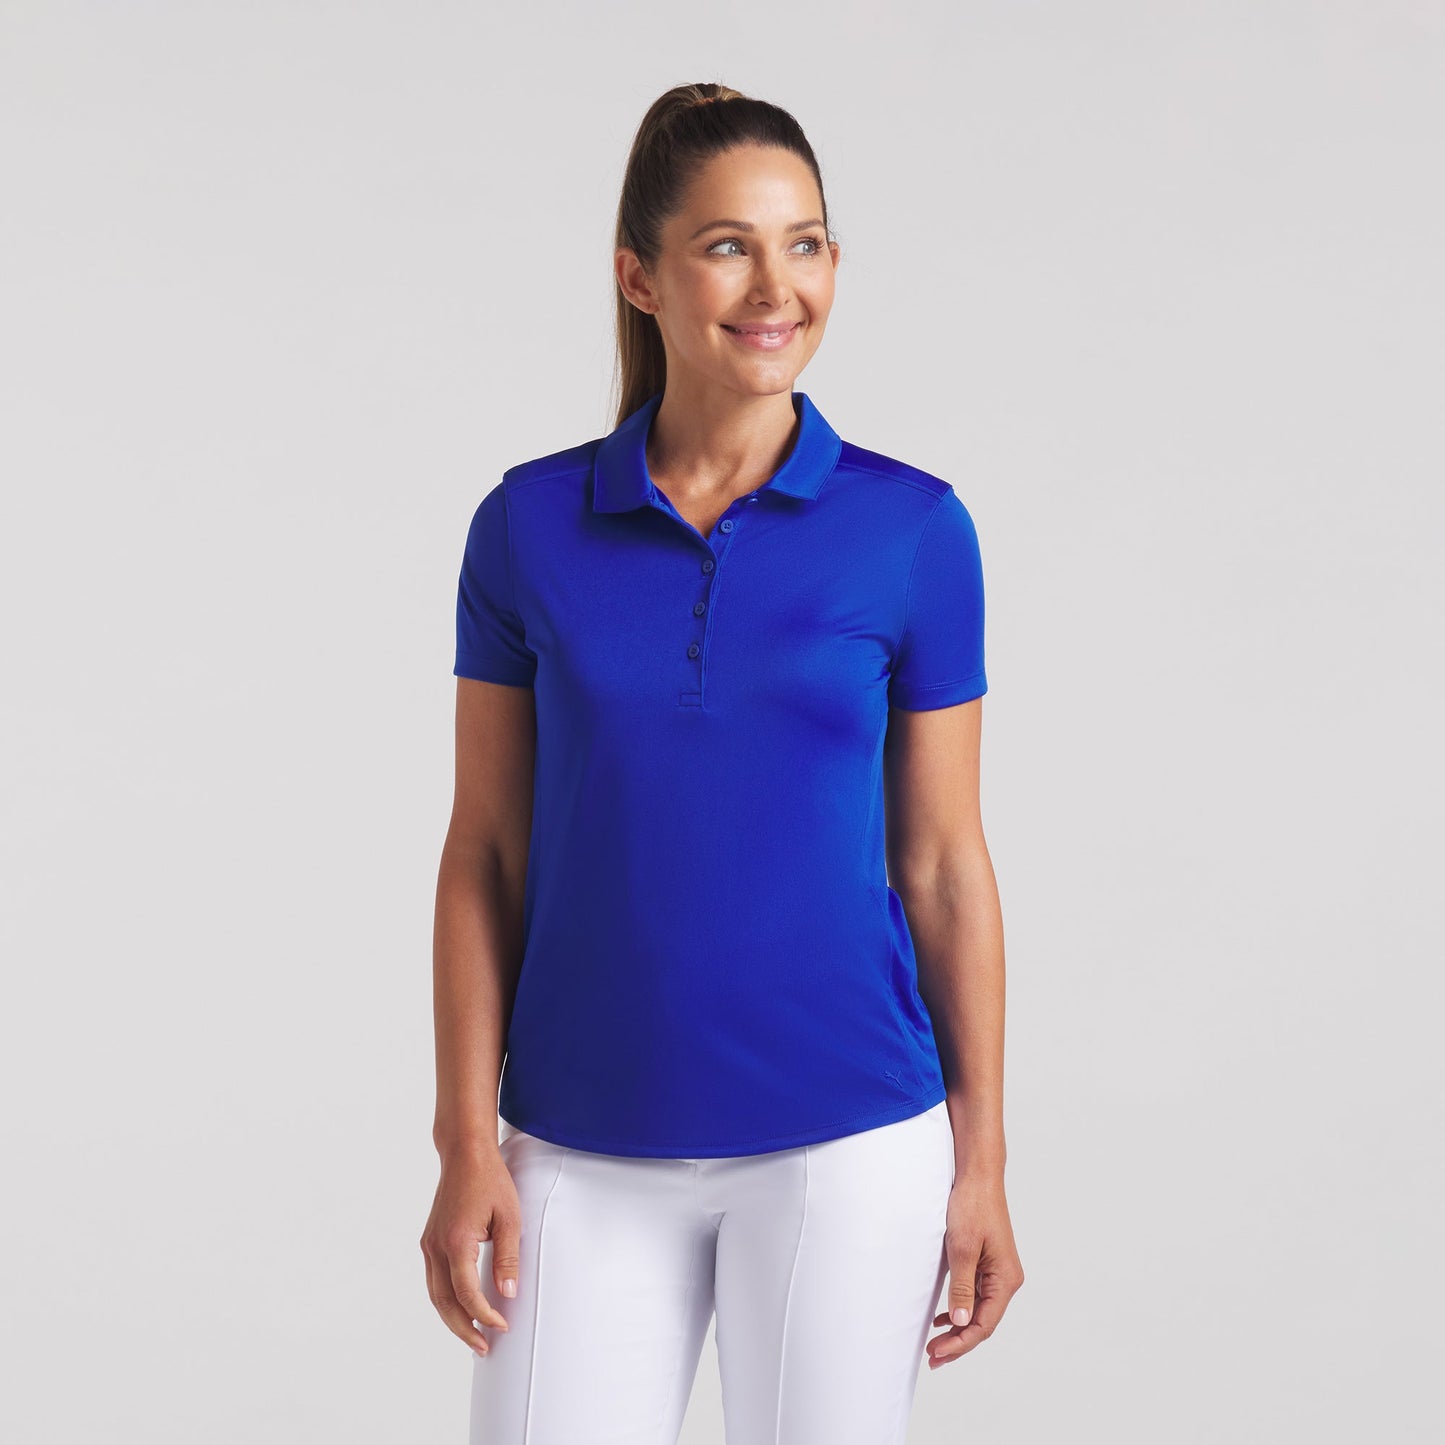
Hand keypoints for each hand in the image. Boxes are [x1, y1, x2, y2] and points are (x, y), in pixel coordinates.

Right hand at [420, 1148, 521, 1357]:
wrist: (465, 1155)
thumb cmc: (490, 1181)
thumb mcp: (509, 1217)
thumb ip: (508, 1257)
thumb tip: (508, 1293)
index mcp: (457, 1242)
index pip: (467, 1294)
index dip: (485, 1315)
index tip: (502, 1325)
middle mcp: (437, 1246)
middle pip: (445, 1303)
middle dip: (464, 1329)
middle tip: (484, 1347)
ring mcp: (429, 1244)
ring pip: (435, 1295)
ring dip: (453, 1319)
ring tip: (474, 1335)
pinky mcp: (429, 1241)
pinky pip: (434, 1280)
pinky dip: (446, 1300)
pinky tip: (462, 1308)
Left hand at [926, 1170, 1023, 1368]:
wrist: (978, 1176)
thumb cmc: (972, 1206)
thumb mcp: (961, 1248)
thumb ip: (962, 1287)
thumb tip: (961, 1322)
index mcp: (1005, 1279)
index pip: (983, 1324)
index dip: (960, 1343)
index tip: (937, 1353)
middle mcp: (1006, 1279)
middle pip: (983, 1322)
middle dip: (958, 1342)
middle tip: (932, 1357)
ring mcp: (998, 1271)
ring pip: (979, 1310)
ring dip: (958, 1328)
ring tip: (935, 1344)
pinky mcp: (988, 1263)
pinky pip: (976, 1295)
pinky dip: (961, 1309)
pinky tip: (945, 1318)